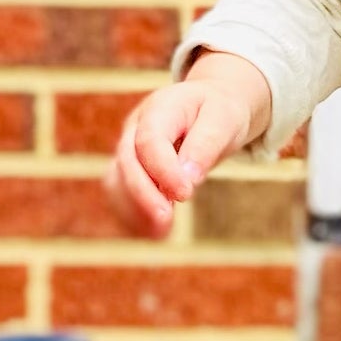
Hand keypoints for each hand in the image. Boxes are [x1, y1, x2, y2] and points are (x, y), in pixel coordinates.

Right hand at [104, 52, 270, 238]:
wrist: (212, 105)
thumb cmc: (220, 111)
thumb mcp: (224, 119)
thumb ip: (205, 145)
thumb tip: (189, 178)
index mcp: (160, 108)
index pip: (150, 141)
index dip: (163, 170)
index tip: (186, 194)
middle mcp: (136, 127)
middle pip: (127, 162)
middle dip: (143, 195)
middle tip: (166, 221)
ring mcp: (129, 147)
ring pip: (116, 180)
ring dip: (134, 209)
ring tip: (160, 234)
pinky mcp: (129, 168)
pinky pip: (121, 194)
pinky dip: (134, 215)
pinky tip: (155, 234)